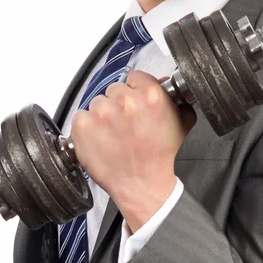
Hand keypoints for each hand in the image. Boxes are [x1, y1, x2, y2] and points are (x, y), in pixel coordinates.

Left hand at [70, 70, 196, 231]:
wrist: (142, 185)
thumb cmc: (160, 157)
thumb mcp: (181, 123)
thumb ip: (175, 100)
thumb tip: (165, 84)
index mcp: (150, 95)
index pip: (135, 77)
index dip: (136, 90)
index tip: (135, 103)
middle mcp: (125, 101)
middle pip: (115, 90)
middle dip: (119, 104)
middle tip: (126, 124)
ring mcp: (102, 113)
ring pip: (98, 102)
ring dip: (104, 115)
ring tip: (114, 134)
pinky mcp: (83, 126)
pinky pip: (82, 116)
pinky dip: (88, 127)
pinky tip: (100, 139)